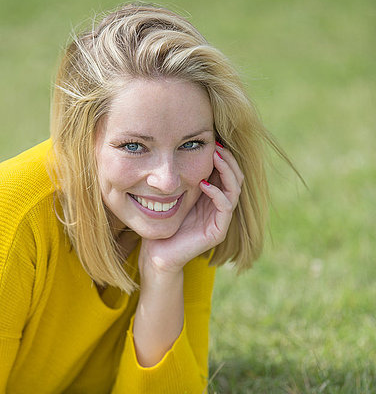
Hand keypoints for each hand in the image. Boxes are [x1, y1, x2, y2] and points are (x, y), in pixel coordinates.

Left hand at [139, 144, 243, 273]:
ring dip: (226, 171)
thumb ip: (183, 177)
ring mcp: (221, 220)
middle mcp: (220, 208)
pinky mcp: (218, 231)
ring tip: (215, 157)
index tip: (213, 141)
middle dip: (228, 160)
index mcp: (212, 198)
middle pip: (236, 178)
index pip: (227, 173)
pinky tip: (203, 183)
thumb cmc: (161, 223)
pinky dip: (216, 192)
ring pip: (234, 190)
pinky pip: (225, 207)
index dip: (223, 156)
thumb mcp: (173, 194)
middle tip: (217, 145)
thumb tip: (182, 148)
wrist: (157, 253)